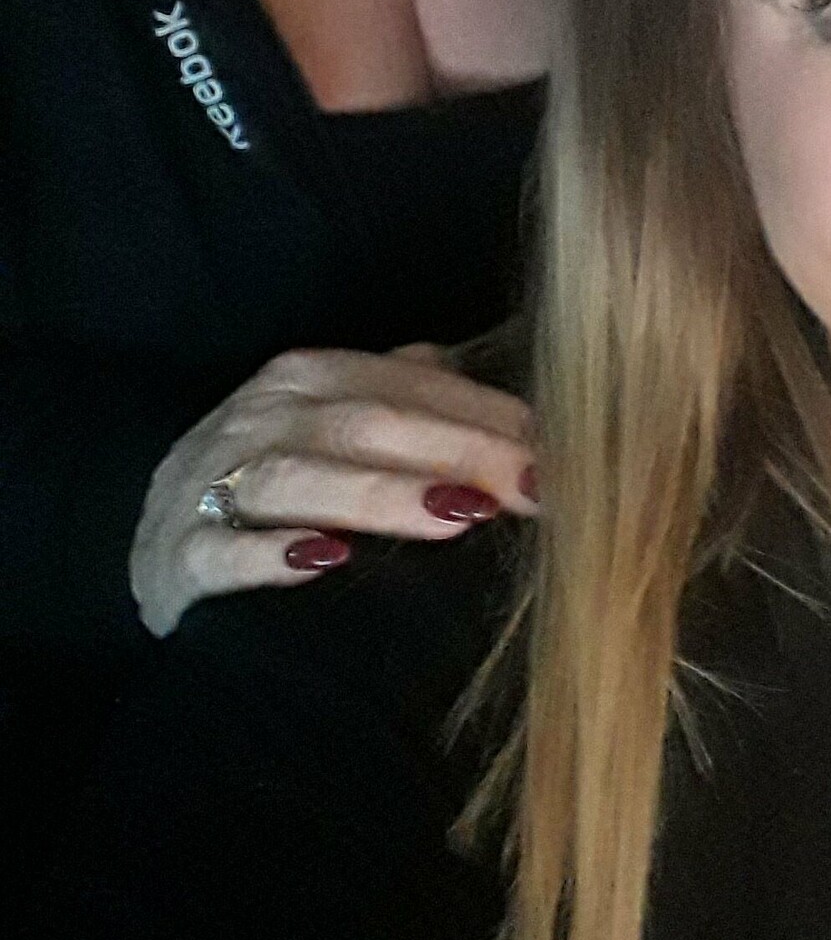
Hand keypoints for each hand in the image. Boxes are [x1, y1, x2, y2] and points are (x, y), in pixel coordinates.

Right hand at [131, 343, 537, 635]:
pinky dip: (270, 554)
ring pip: (300, 476)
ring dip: (381, 493)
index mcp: (310, 377)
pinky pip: (220, 550)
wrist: (162, 544)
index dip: (488, 416)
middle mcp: (260, 417)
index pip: (412, 385)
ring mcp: (210, 484)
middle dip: (458, 450)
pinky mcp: (176, 557)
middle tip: (534, 486)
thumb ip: (416, 400)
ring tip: (458, 515)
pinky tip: (326, 562)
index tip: (560, 452)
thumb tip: (523, 402)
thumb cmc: (277, 486)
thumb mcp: (338, 427)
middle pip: (367, 421)